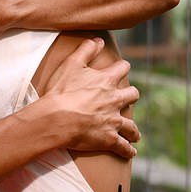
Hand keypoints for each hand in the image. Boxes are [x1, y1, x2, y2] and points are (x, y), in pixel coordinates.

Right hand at [45, 38, 139, 159]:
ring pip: (132, 125)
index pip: (123, 68)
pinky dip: (128, 150)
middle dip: (130, 96)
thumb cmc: (61, 91)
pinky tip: (131, 152)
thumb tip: (98, 39)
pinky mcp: (109, 139)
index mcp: (106, 81)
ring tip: (134, 133)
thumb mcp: (71, 64)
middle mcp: (115, 100)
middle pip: (133, 95)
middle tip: (126, 99)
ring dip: (133, 129)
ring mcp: (113, 121)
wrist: (56, 118)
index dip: (122, 68)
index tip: (121, 69)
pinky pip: (124, 147)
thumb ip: (86, 50)